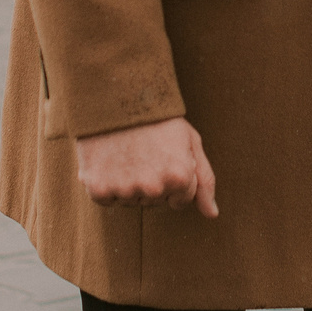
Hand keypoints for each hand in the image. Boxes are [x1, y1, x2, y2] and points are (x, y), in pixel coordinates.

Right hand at [75, 116, 218, 215]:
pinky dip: (106, 184)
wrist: (115, 95)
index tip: (165, 157)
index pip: (181, 201)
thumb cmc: (156, 118)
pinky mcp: (99, 189)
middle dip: (153, 181)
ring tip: (126, 152)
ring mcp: (126, 189)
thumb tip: (212, 214)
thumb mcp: (189, 140)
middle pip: (155, 202)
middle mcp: (154, 188)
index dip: (174, 178)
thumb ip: (204, 180)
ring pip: (131, 201)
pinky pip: (106, 199)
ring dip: (129, 183)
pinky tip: (108, 159)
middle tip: (144, 151)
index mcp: (180, 176)